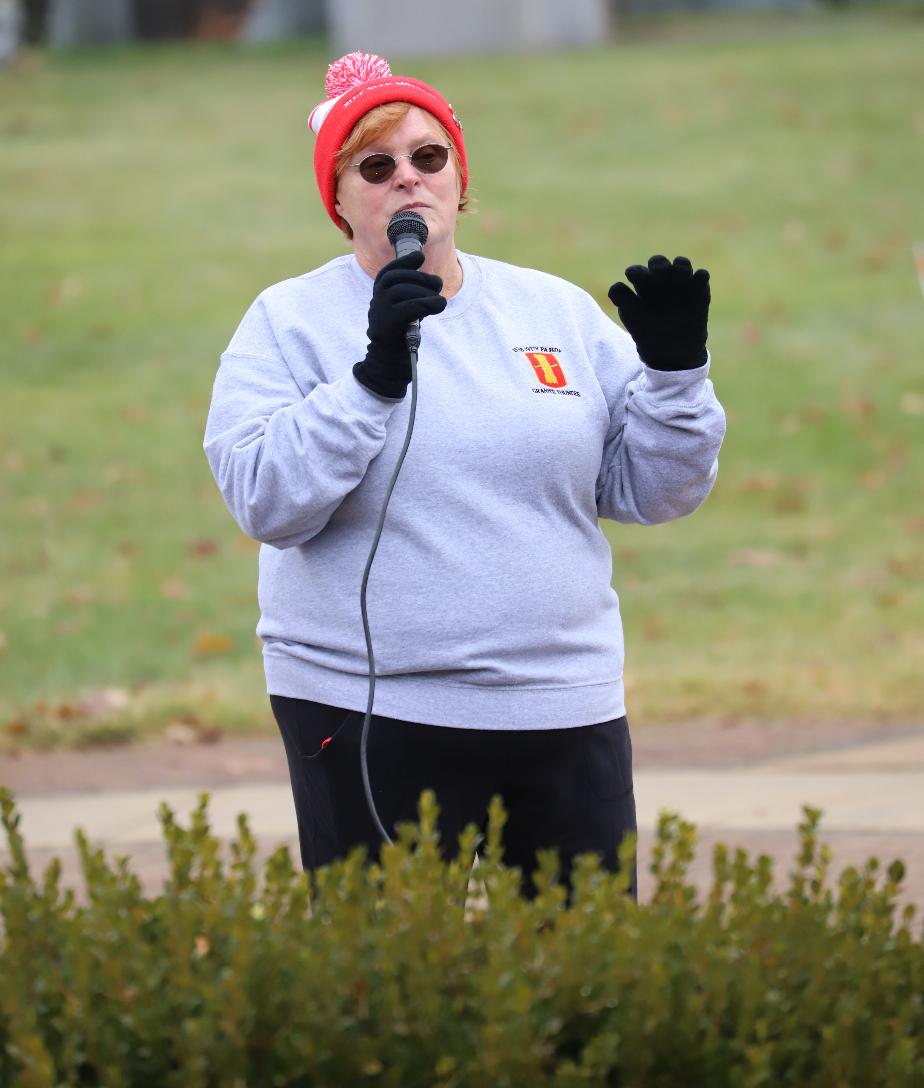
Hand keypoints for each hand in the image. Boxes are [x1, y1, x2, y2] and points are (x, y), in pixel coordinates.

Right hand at [352, 250, 446, 398]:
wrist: (389, 363)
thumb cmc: (401, 335)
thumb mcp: (405, 310)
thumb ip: (413, 295)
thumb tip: (433, 281)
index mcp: (379, 295)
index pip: (389, 272)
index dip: (404, 262)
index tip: (420, 256)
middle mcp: (377, 301)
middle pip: (398, 278)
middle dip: (421, 277)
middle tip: (437, 286)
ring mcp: (380, 312)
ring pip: (404, 290)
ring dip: (427, 292)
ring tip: (439, 301)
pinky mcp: (389, 325)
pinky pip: (410, 307)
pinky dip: (428, 304)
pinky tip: (439, 306)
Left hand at [607, 255, 709, 371]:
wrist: (672, 350)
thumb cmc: (648, 332)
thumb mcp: (632, 318)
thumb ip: (623, 300)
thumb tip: (616, 287)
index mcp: (642, 285)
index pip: (636, 272)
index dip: (635, 274)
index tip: (634, 281)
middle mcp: (660, 280)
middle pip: (658, 262)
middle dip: (658, 265)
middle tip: (659, 274)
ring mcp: (680, 283)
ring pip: (681, 264)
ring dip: (680, 267)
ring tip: (680, 280)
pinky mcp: (699, 290)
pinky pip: (701, 276)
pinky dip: (700, 277)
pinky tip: (698, 283)